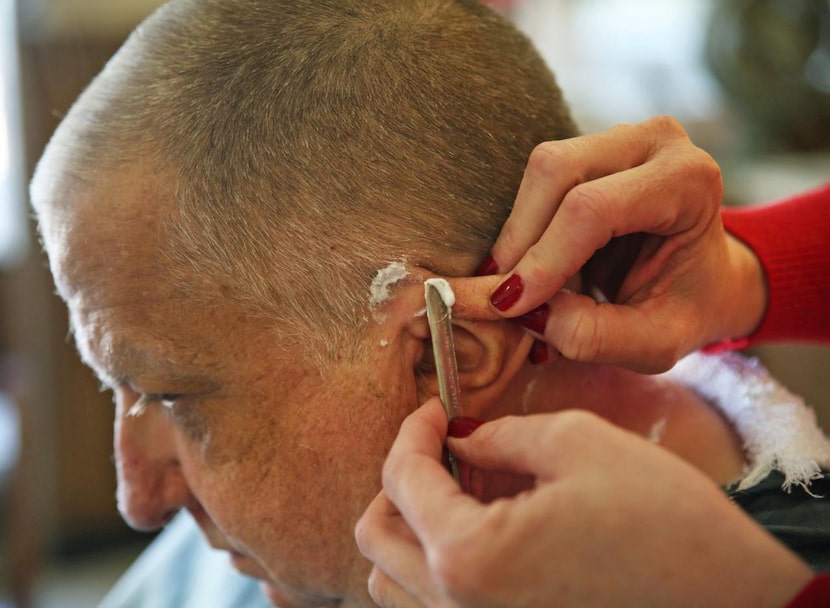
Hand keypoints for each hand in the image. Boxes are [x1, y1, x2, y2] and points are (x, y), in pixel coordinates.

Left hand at [355, 398, 810, 607]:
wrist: (735, 601)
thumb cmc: (665, 523)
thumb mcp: (578, 445)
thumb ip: (501, 435)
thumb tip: (462, 438)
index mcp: (469, 557)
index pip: (401, 479)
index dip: (412, 431)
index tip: (435, 409)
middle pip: (376, 538)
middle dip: (399, 479)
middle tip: (442, 447)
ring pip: (392, 581)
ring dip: (410, 526)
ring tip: (462, 490)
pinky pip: (431, 606)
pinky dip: (436, 563)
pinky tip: (485, 530)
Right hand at [453, 116, 765, 372]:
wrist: (708, 279)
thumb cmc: (688, 308)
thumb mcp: (654, 342)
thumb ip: (595, 336)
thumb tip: (529, 314)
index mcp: (689, 182)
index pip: (593, 209)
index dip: (544, 258)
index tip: (510, 307)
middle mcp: (656, 142)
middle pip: (557, 171)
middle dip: (520, 239)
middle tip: (503, 296)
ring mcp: (621, 137)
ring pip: (540, 170)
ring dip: (518, 234)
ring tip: (519, 285)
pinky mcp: (591, 147)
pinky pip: (537, 179)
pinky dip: (522, 227)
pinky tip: (527, 266)